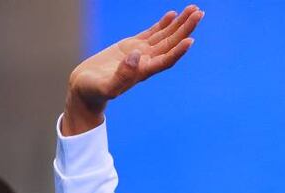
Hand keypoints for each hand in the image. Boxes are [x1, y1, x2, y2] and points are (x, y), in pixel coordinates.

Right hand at [62, 5, 203, 134]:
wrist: (85, 88)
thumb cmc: (94, 91)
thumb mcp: (105, 87)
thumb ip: (122, 75)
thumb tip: (136, 56)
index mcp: (142, 72)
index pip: (165, 60)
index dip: (178, 51)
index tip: (190, 39)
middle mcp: (146, 61)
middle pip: (171, 44)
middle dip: (185, 28)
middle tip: (199, 13)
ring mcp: (141, 52)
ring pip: (165, 36)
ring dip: (179, 23)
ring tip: (194, 9)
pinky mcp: (132, 45)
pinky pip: (152, 32)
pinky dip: (163, 23)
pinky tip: (173, 14)